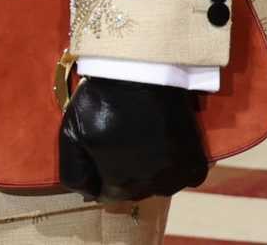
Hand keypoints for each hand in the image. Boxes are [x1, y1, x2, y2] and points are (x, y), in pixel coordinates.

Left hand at [59, 77, 208, 202]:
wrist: (143, 71)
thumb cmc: (102, 100)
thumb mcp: (72, 133)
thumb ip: (73, 171)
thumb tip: (87, 194)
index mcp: (119, 184)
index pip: (107, 194)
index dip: (101, 175)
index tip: (102, 154)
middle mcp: (150, 188)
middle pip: (134, 191)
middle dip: (125, 174)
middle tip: (122, 144)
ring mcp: (175, 177)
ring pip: (159, 185)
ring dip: (151, 172)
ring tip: (143, 142)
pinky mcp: (195, 163)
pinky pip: (184, 176)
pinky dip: (175, 166)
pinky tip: (165, 144)